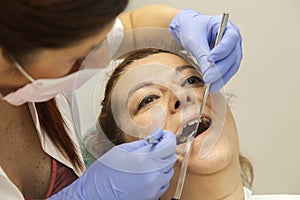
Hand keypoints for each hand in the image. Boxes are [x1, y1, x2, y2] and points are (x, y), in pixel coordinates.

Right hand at [48, 128, 175, 199]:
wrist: (93, 195)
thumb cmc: (103, 173)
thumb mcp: (122, 150)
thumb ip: (144, 143)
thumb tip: (158, 135)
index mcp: (145, 162)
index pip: (169, 146)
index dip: (168, 137)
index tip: (164, 134)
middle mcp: (153, 177)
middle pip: (171, 158)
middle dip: (165, 149)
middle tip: (154, 144)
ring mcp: (153, 189)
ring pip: (168, 171)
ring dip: (161, 163)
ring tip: (146, 161)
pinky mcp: (152, 197)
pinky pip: (163, 183)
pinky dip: (158, 176)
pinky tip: (145, 172)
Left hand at [170, 8, 242, 92]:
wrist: (187, 30)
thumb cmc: (191, 29)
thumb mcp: (194, 40)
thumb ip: (202, 55)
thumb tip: (208, 74)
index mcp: (227, 26)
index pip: (230, 39)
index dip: (222, 50)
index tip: (210, 59)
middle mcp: (233, 38)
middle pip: (232, 55)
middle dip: (220, 69)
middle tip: (208, 79)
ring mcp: (232, 50)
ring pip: (232, 66)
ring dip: (222, 78)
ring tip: (211, 87)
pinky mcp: (228, 60)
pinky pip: (227, 71)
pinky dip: (221, 79)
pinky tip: (213, 86)